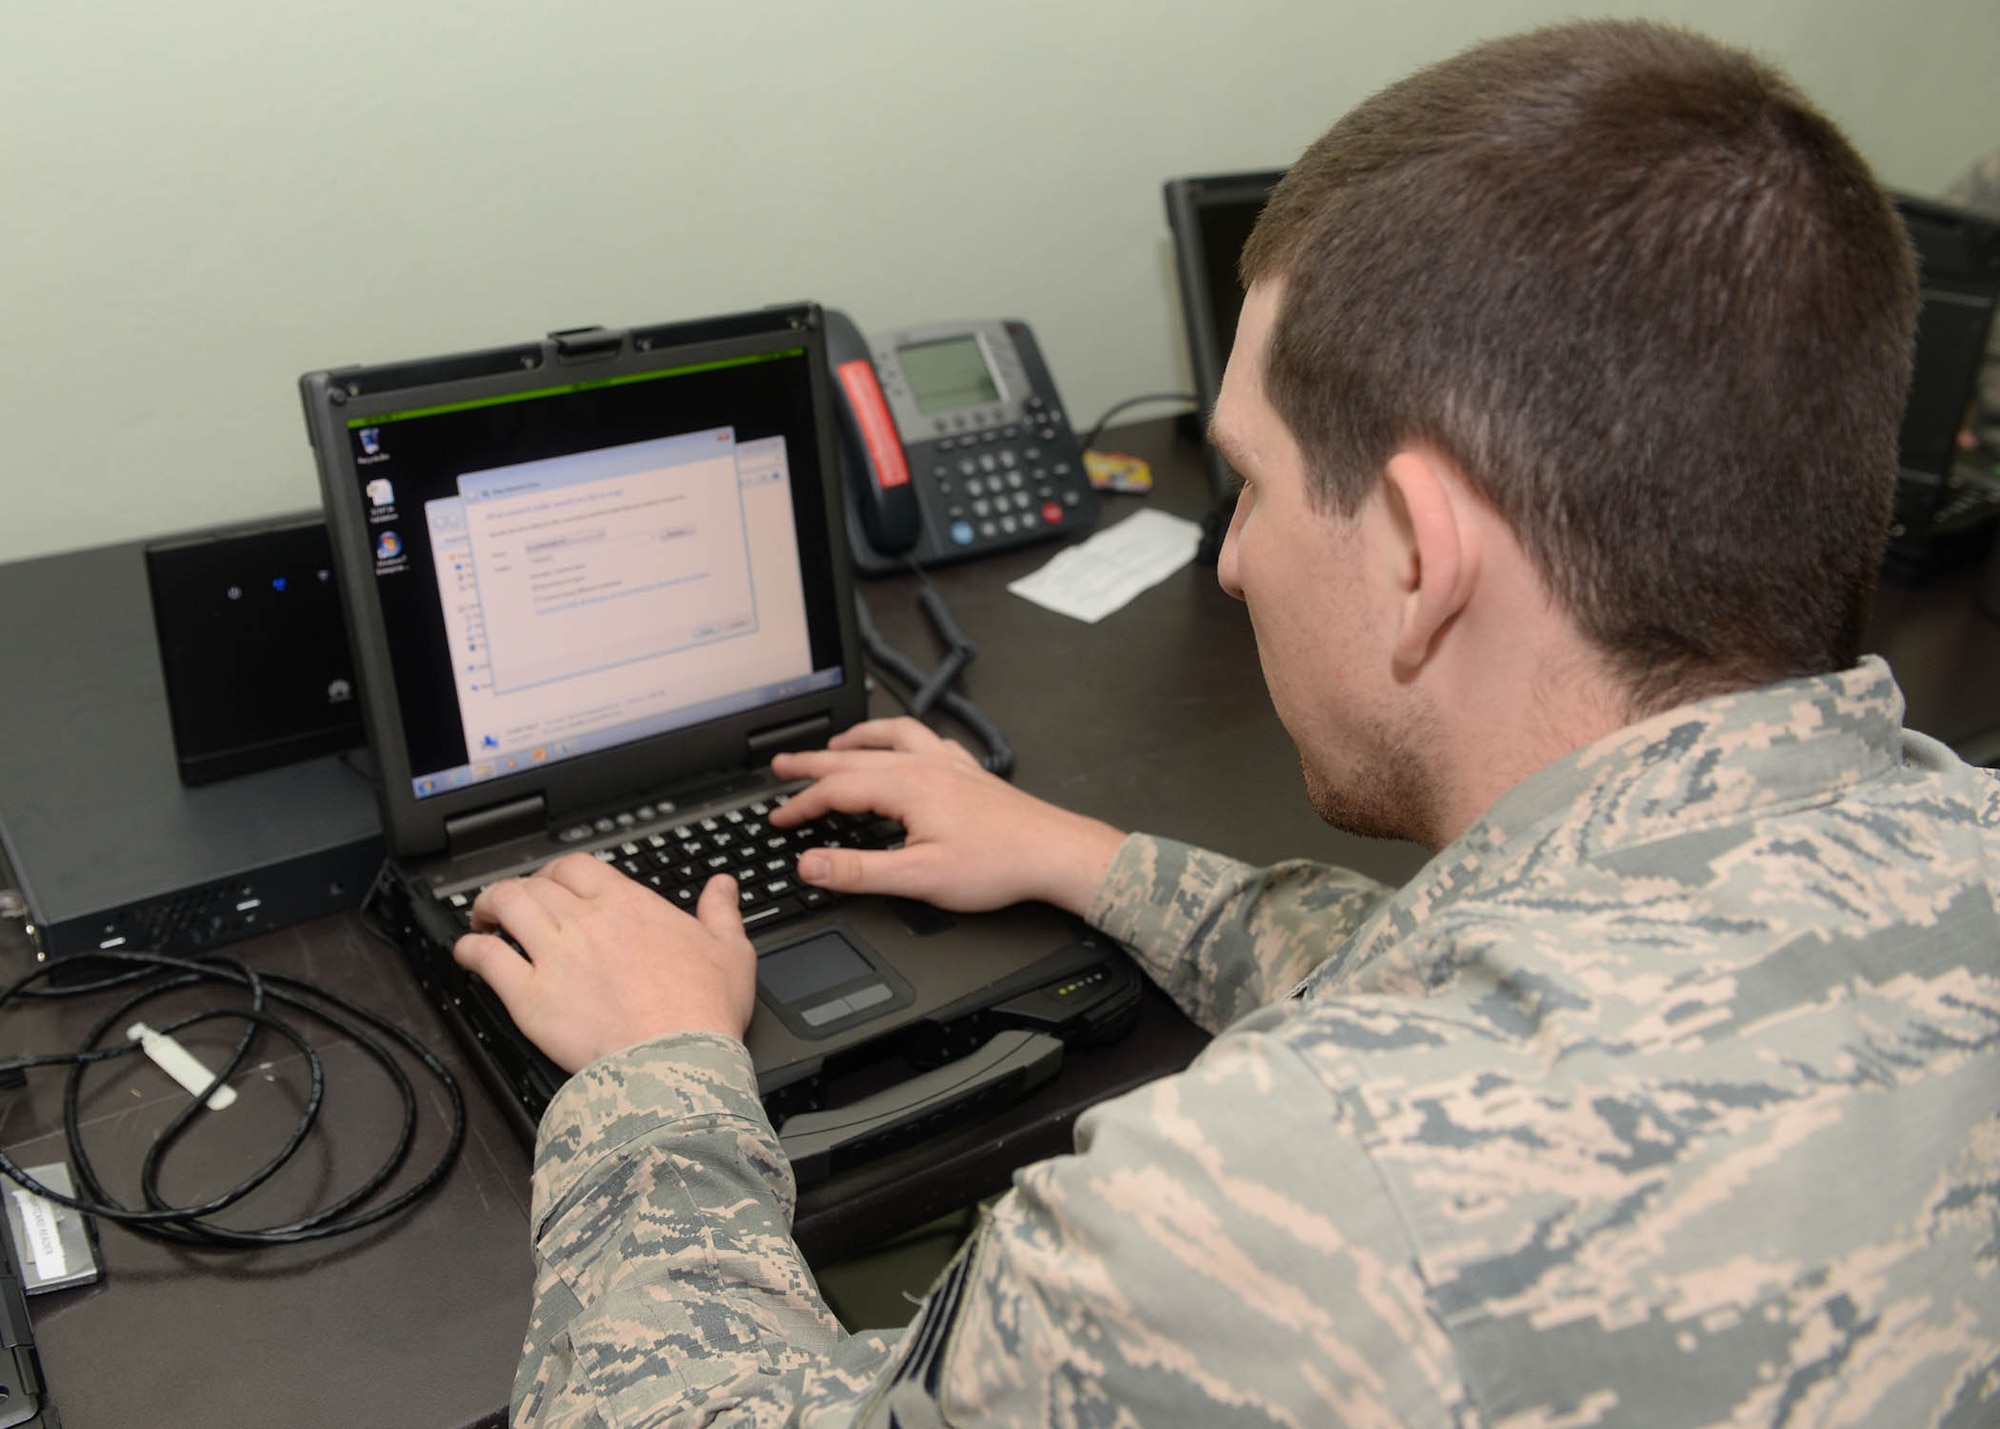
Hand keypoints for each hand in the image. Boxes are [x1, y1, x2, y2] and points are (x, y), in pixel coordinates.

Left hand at [452, 854, 755, 1073]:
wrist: (676, 1059)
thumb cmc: (702, 1010)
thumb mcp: (730, 950)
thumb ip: (721, 912)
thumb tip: (723, 887)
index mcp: (627, 905)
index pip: (576, 867)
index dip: (555, 872)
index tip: (553, 884)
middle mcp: (584, 921)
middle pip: (534, 884)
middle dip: (518, 888)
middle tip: (513, 904)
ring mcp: (553, 955)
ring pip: (505, 907)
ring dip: (487, 907)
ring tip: (483, 919)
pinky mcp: (529, 996)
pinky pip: (486, 959)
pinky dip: (470, 950)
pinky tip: (467, 953)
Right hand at [769, 717, 1124, 916]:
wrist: (1054, 853)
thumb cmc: (997, 864)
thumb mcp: (918, 878)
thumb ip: (858, 871)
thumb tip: (810, 866)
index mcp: (907, 786)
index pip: (836, 790)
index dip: (801, 804)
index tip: (778, 818)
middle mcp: (925, 765)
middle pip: (855, 756)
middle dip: (813, 762)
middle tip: (782, 765)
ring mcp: (949, 764)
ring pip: (893, 737)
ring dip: (859, 738)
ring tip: (837, 743)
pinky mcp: (969, 772)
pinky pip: (928, 740)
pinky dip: (904, 738)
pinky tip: (906, 747)